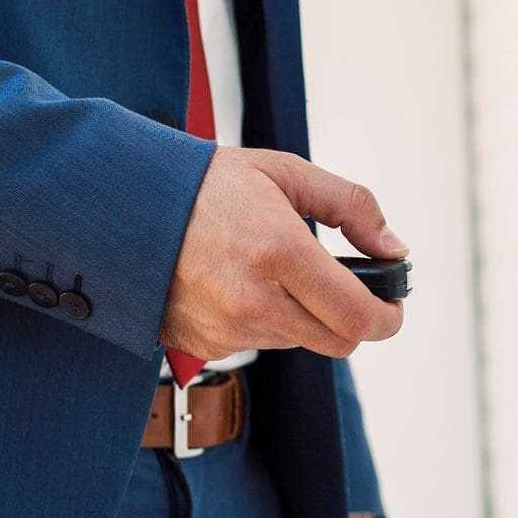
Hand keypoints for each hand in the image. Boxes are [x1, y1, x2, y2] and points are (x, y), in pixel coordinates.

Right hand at [162, 147, 408, 360]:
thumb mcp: (286, 172)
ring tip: (274, 271)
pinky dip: (263, 321)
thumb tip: (393, 249)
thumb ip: (351, 207)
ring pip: (298, 342)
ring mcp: (226, 329)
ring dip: (304, 316)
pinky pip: (256, 344)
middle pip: (337, 342)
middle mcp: (253, 300)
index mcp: (278, 251)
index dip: (386, 317)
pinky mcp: (204, 345)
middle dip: (352, 319)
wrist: (124, 206)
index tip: (392, 304)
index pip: (355, 315)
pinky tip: (239, 283)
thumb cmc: (206, 184)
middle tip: (349, 290)